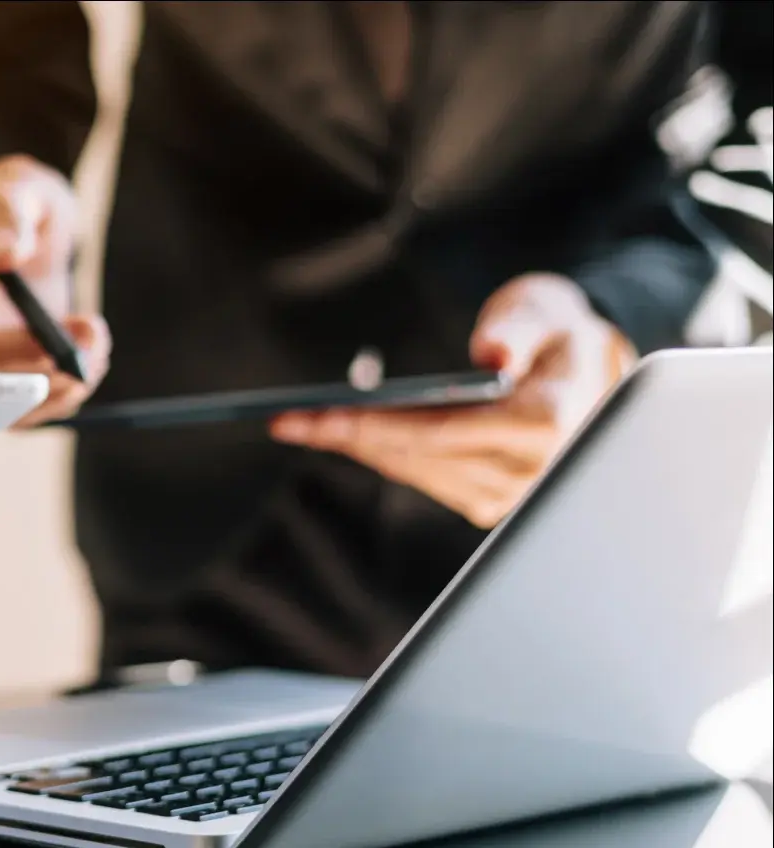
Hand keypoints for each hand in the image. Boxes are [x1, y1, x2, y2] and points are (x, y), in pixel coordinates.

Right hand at [0, 154, 110, 424]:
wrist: (22, 239)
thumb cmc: (7, 207)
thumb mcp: (13, 184)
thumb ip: (5, 207)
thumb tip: (4, 254)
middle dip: (15, 359)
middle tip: (71, 348)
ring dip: (46, 384)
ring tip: (92, 344)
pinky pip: (11, 412)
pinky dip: (58, 396)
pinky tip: (89, 362)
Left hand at [270, 273, 633, 527]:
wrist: (594, 373)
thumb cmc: (562, 334)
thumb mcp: (546, 311)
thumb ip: (518, 328)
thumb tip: (490, 355)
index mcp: (548, 426)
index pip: (439, 433)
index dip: (371, 426)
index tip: (318, 417)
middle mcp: (531, 472)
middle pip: (417, 457)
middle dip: (347, 437)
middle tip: (287, 421)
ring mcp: (511, 494)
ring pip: (414, 471)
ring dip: (358, 447)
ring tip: (303, 424)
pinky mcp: (492, 502)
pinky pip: (423, 476)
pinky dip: (382, 453)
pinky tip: (345, 435)